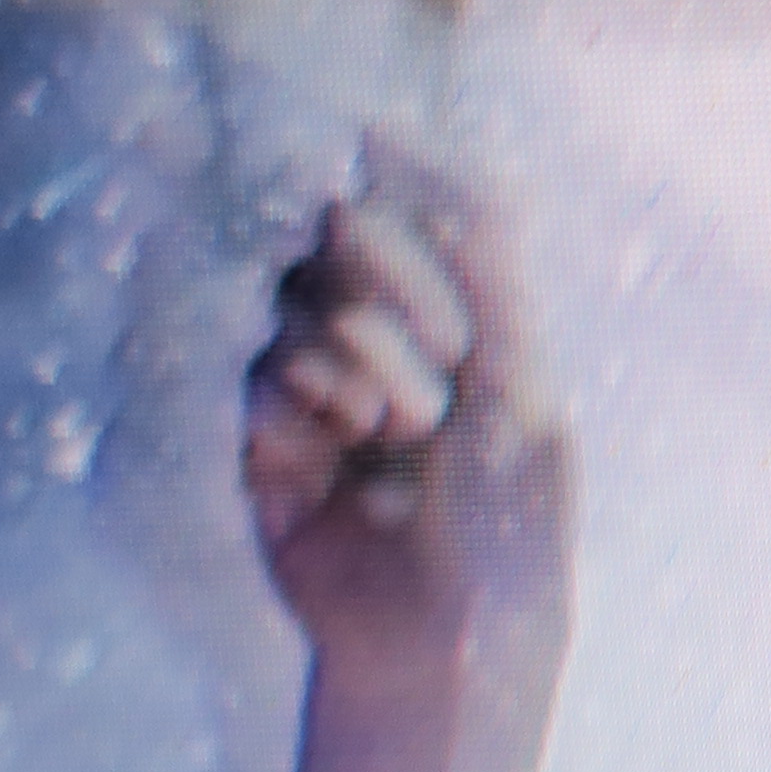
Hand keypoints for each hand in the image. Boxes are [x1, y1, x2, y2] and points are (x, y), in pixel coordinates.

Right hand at [242, 136, 571, 690]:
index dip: (412, 243)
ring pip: (291, 302)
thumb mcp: (515, 376)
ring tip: (384, 428)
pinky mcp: (265, 439)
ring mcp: (318, 382)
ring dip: (346, 357)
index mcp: (454, 312)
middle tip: (429, 390)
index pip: (405, 211)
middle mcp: (382, 334)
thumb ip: (475, 253)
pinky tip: (330, 453)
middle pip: (337, 238)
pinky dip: (292, 406)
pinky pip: (255, 376)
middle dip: (387, 302)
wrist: (443, 640)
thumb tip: (392, 131)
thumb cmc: (505, 516)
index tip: (449, 319)